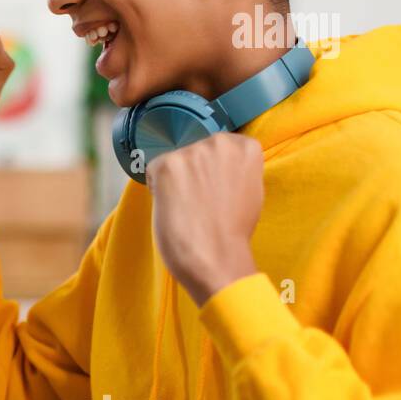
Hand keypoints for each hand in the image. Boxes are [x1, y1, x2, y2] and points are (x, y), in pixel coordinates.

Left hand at [145, 132, 262, 305]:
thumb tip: (214, 164)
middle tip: (202, 203)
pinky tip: (173, 207)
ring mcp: (192, 152)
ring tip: (189, 208)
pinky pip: (152, 171)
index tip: (217, 191)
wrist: (217, 257)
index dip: (212, 172)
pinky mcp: (166, 164)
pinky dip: (157, 189)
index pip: (218, 148)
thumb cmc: (232, 232)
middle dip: (193, 174)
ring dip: (174, 182)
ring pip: (173, 162)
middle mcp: (220, 142)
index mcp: (245, 147)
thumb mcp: (248, 189)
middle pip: (194, 152)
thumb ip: (234, 169)